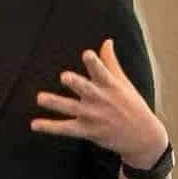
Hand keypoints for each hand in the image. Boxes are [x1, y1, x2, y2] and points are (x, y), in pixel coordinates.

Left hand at [32, 38, 168, 167]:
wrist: (143, 137)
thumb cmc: (131, 104)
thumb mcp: (123, 82)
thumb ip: (110, 61)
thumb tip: (107, 41)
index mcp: (110, 85)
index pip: (102, 71)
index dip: (95, 63)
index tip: (87, 54)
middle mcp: (100, 99)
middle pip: (86, 89)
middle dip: (76, 83)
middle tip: (64, 76)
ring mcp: (93, 116)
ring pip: (71, 108)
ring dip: (56, 103)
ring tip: (40, 98)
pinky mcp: (88, 130)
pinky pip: (66, 129)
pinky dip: (50, 127)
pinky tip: (34, 124)